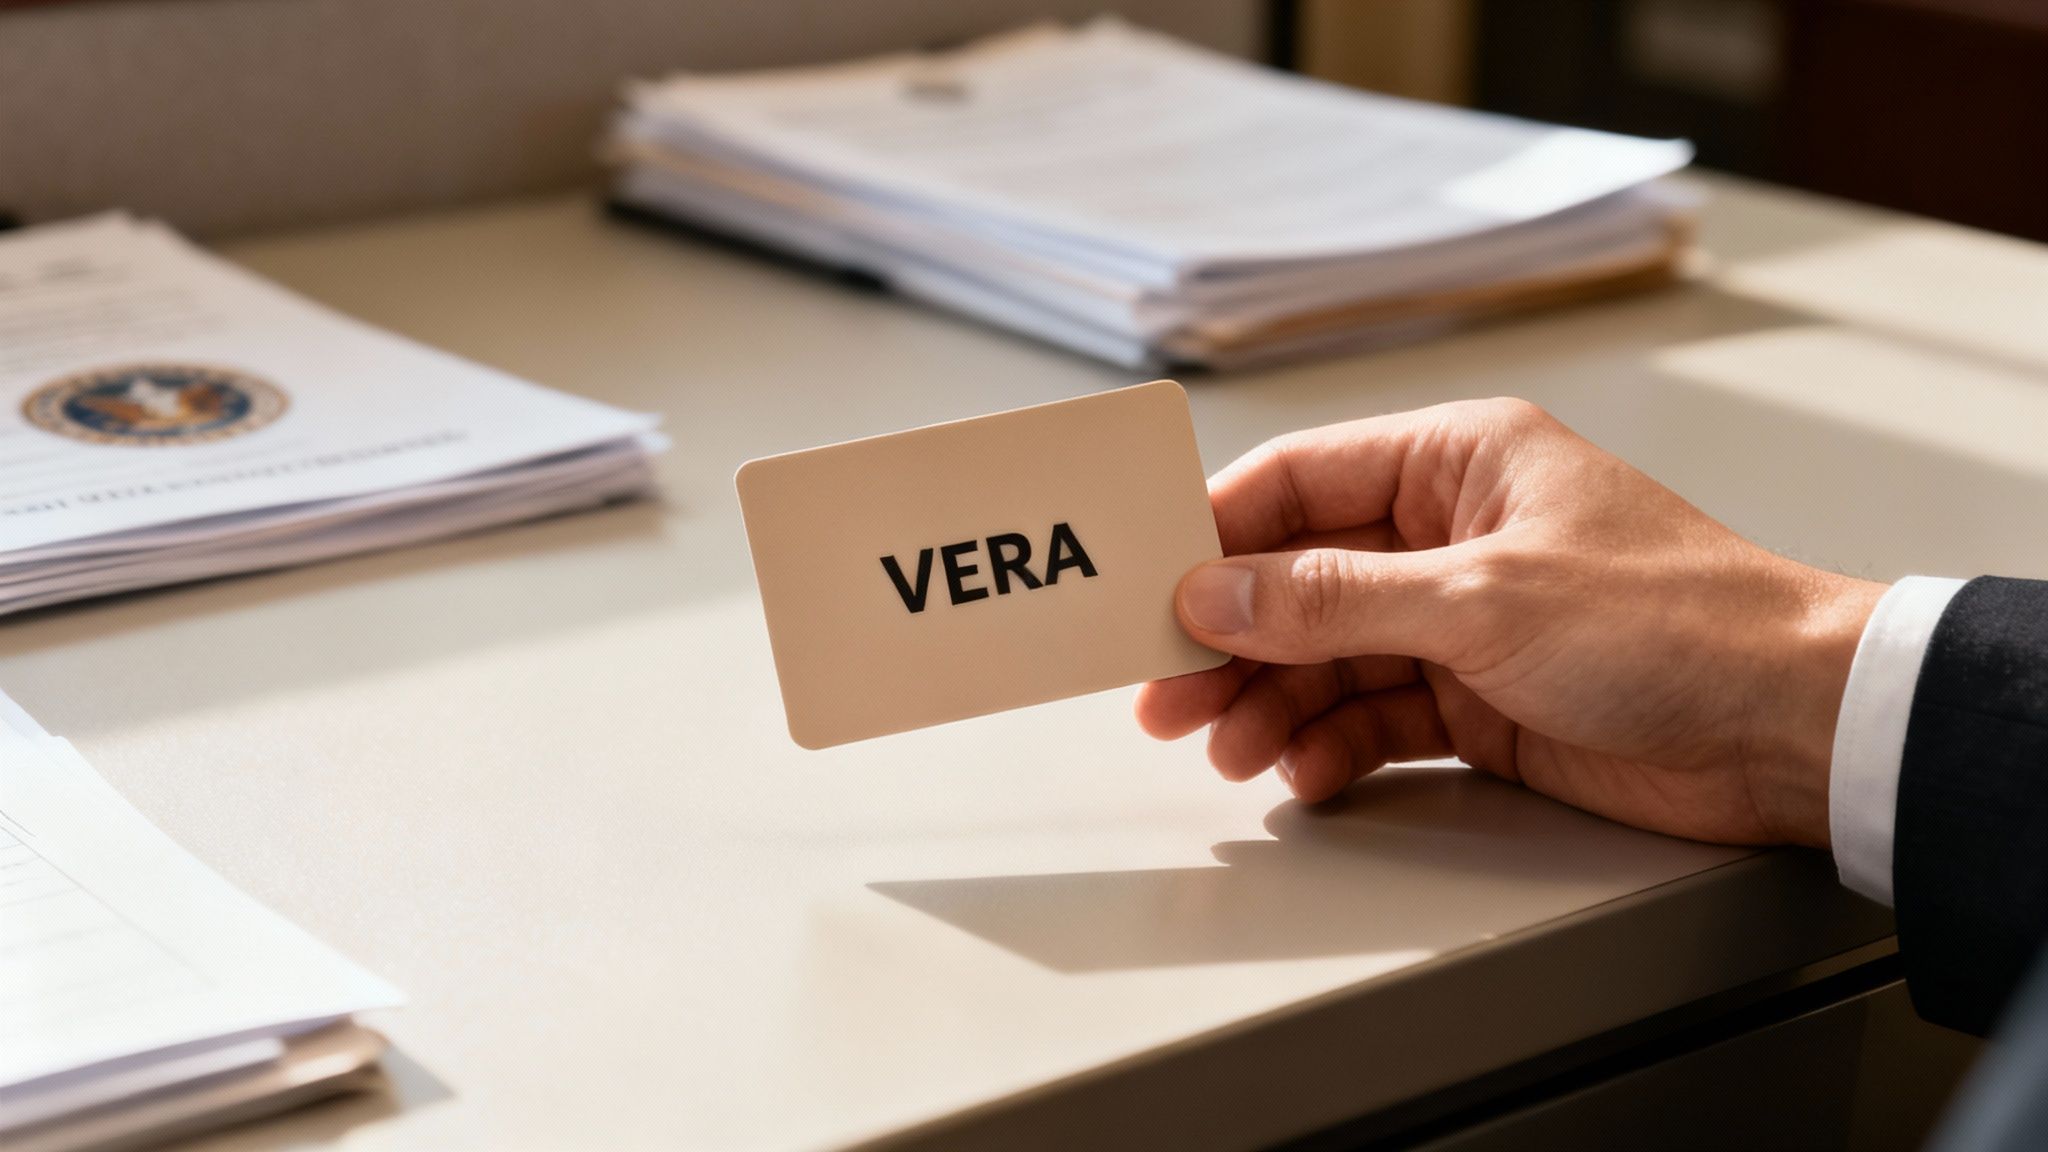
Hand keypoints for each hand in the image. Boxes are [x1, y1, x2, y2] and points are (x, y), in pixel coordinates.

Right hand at [1135, 399, 1883, 847]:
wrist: (1789, 726)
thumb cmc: (1674, 622)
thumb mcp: (1483, 599)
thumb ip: (1337, 599)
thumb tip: (1217, 593)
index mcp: (1457, 461)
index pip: (1299, 479)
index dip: (1216, 533)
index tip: (1147, 585)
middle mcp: (1451, 533)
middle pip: (1300, 578)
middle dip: (1231, 638)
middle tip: (1164, 694)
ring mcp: (1464, 620)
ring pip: (1329, 656)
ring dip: (1272, 702)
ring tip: (1228, 750)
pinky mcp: (1481, 700)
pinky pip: (1375, 716)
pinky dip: (1332, 746)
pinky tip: (1304, 774)